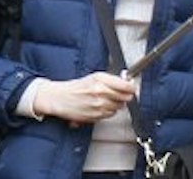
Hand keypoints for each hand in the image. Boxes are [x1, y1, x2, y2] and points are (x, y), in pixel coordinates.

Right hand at [19, 72, 137, 125]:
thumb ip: (111, 80)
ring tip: (105, 100)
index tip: (132, 87)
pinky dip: (108, 111)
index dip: (131, 87)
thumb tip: (126, 83)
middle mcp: (101, 92)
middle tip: (120, 93)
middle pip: (126, 98)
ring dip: (116, 104)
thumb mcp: (93, 77)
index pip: (126, 86)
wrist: (60, 98)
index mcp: (100, 79)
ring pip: (119, 107)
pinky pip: (111, 115)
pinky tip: (100, 106)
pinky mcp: (97, 116)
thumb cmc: (74, 87)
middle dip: (124, 96)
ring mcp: (99, 105)